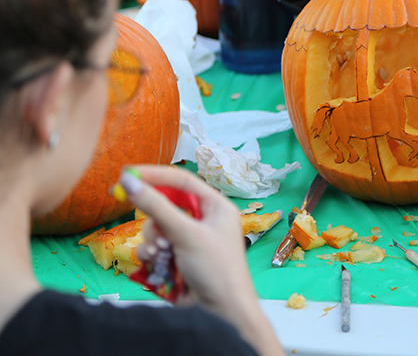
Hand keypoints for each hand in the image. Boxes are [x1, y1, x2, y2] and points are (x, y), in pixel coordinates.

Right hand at [118, 166, 282, 355]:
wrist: (222, 311)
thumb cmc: (217, 269)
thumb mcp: (186, 234)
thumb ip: (157, 207)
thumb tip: (129, 182)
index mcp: (216, 207)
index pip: (181, 182)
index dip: (154, 176)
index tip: (127, 173)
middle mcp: (203, 220)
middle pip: (165, 205)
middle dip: (154, 217)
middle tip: (140, 220)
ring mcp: (190, 240)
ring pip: (156, 228)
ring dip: (152, 240)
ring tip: (161, 253)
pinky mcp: (178, 257)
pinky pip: (155, 247)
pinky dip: (151, 253)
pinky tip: (156, 263)